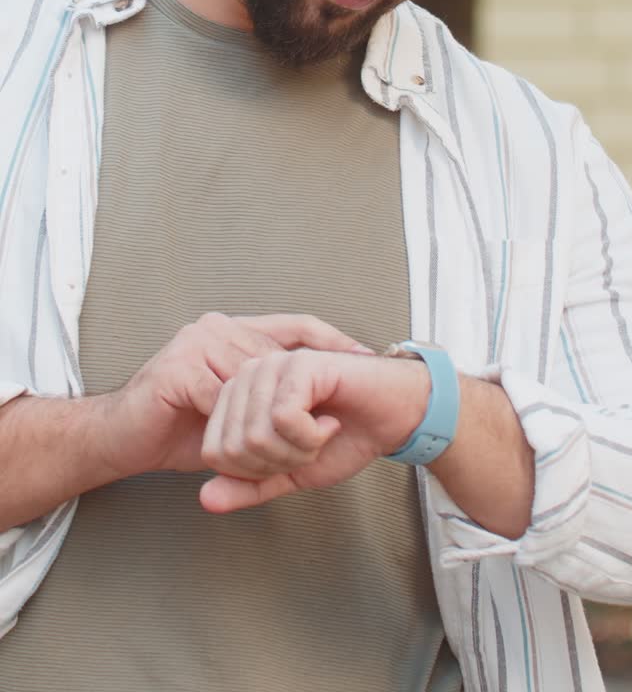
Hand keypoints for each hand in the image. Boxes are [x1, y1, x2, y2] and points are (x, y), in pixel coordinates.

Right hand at [101, 313, 370, 479]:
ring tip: (296, 447)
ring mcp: (195, 343)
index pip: (295, 325)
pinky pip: (224, 401)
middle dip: (305, 394)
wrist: (119, 440)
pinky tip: (253, 449)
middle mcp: (216, 327)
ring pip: (256, 382)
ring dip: (273, 420)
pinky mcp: (179, 369)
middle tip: (332, 425)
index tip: (368, 359)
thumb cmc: (177, 427)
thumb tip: (323, 401)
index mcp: (233, 329)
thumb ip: (267, 396)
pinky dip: (242, 428)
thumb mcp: (234, 409)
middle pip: (280, 359)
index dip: (334, 341)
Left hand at [199, 349, 430, 512]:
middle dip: (276, 464)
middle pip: (233, 448)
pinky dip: (311, 437)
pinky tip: (329, 421)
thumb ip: (248, 486)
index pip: (215, 453)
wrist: (393, 417)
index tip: (292, 457)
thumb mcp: (291, 472)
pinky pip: (284, 420)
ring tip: (320, 432)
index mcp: (242, 396)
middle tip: (310, 446)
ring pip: (256, 436)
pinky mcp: (299, 365)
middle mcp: (251, 375)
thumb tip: (206, 499)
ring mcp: (273, 366)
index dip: (256, 473)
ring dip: (297, 451)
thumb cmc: (348, 436)